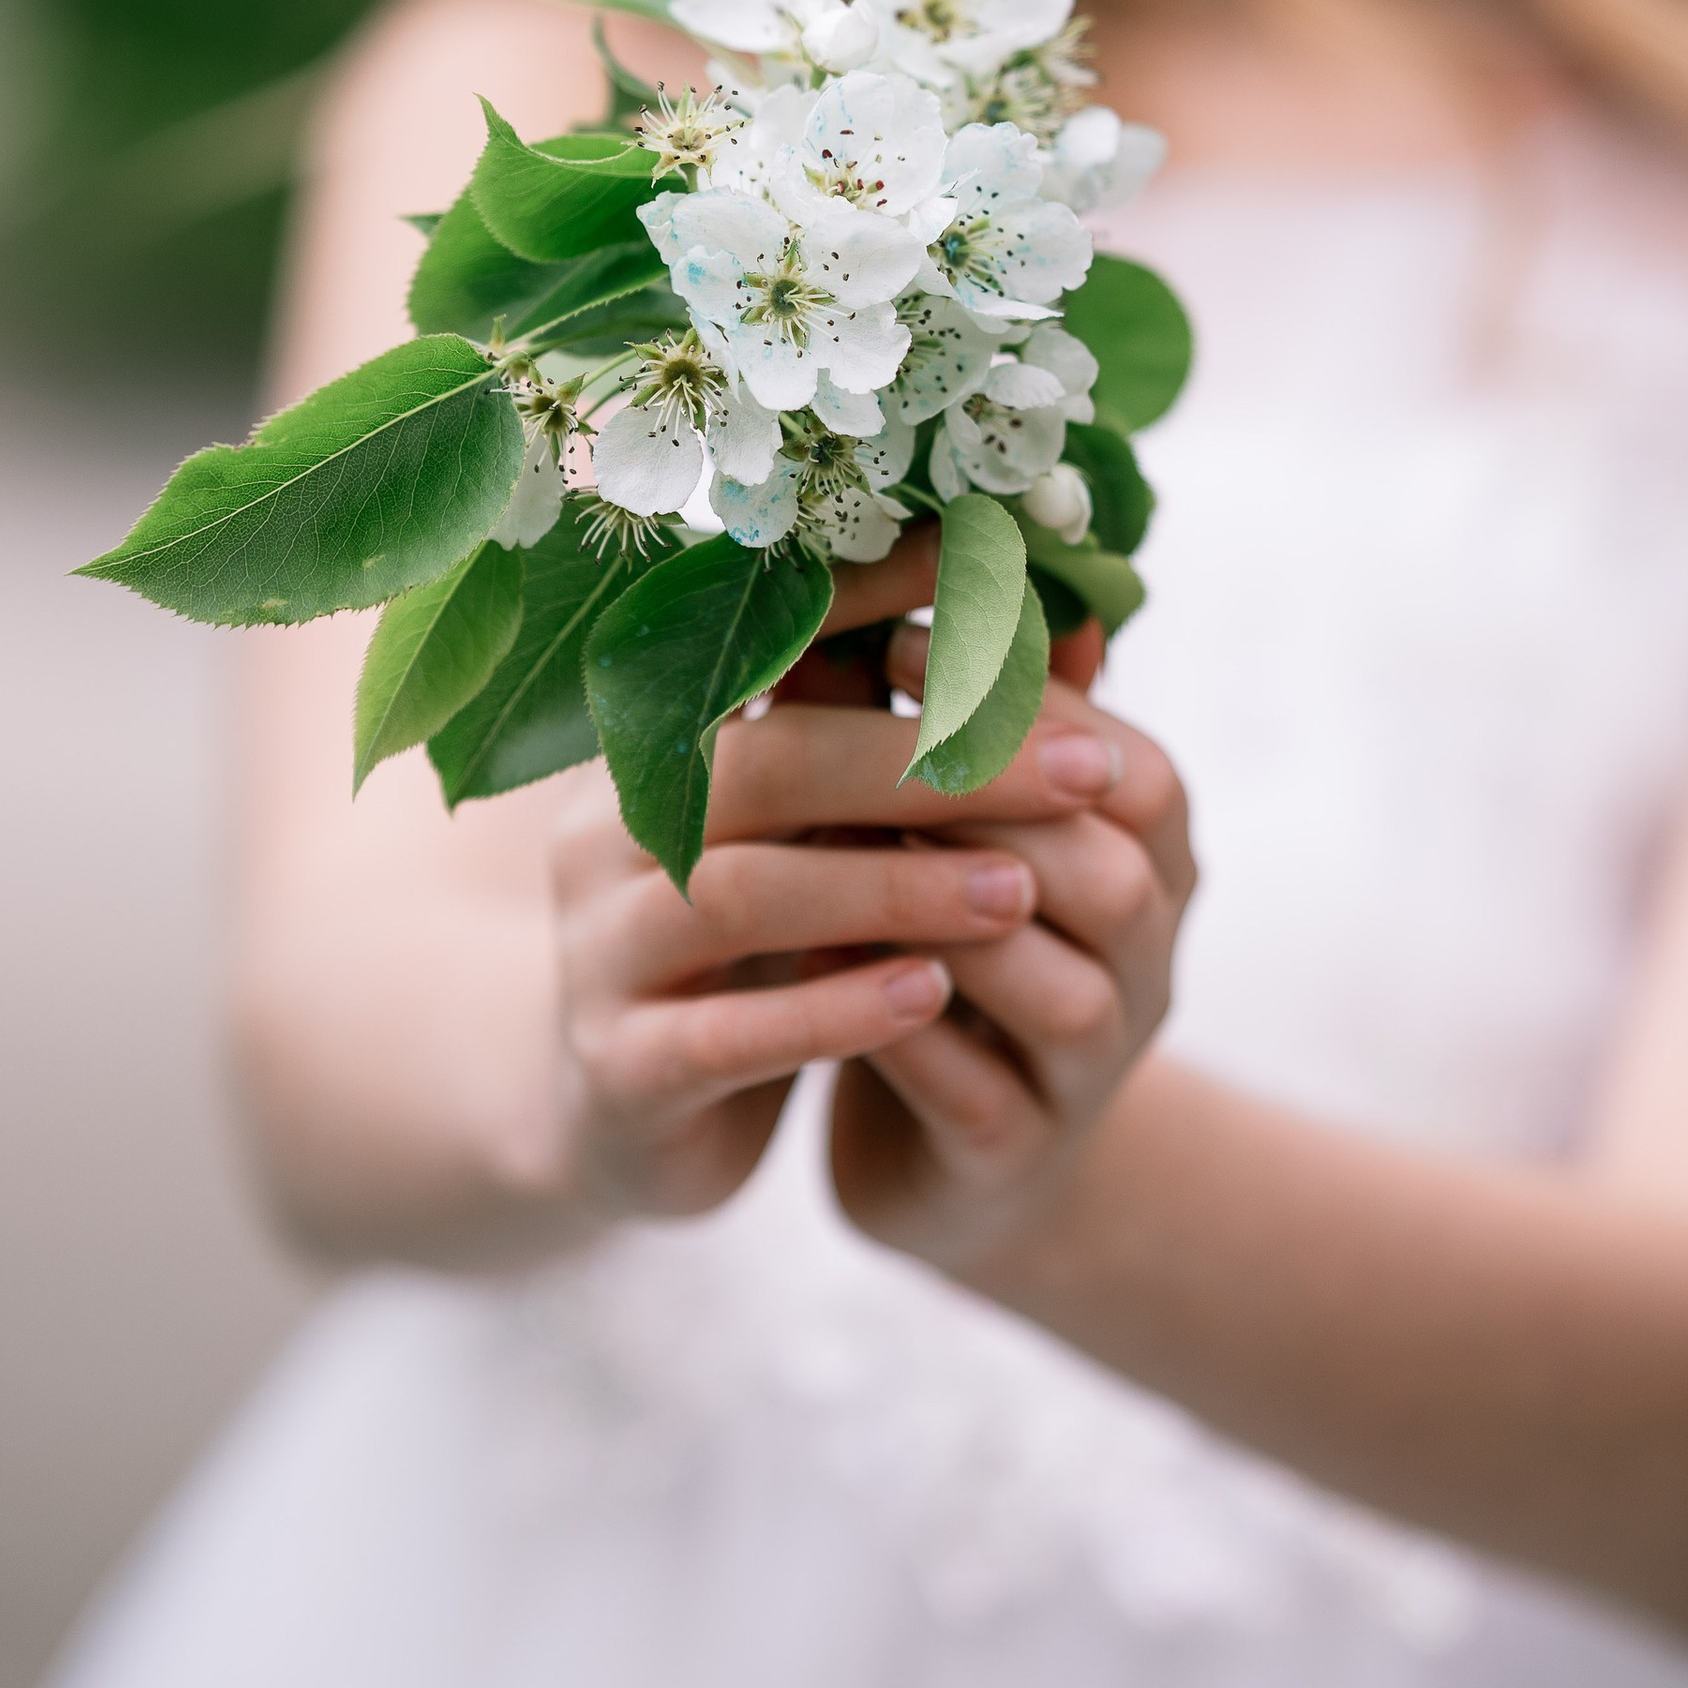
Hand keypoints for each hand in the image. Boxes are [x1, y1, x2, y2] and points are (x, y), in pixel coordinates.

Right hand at [541, 529, 1078, 1224]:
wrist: (626, 1114)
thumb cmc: (753, 943)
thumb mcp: (824, 834)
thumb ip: (921, 738)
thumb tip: (1084, 633)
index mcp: (654, 743)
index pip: (758, 644)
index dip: (873, 601)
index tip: (992, 573)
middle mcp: (609, 829)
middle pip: (766, 764)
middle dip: (927, 764)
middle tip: (1075, 774)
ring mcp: (602, 949)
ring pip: (741, 893)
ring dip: (892, 888)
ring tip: (1018, 894)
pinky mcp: (624, 1066)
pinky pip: (729, 1033)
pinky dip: (836, 1009)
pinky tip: (932, 995)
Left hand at [825, 617, 1193, 1283]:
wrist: (949, 1143)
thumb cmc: (937, 929)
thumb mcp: (942, 812)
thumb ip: (932, 707)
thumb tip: (895, 549)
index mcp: (1148, 855)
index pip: (1127, 765)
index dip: (1015, 706)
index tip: (886, 647)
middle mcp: (1150, 960)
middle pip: (1106, 871)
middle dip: (981, 808)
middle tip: (855, 753)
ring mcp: (1094, 1070)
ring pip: (1057, 990)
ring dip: (940, 922)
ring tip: (833, 864)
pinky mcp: (1017, 1156)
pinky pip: (979, 1095)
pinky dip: (902, 1034)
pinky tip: (822, 983)